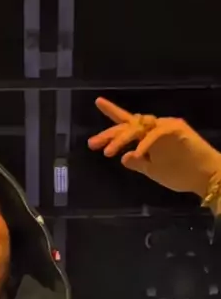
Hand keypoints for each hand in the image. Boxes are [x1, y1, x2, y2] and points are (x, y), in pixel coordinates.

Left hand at [88, 98, 220, 198]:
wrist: (206, 178)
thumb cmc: (182, 175)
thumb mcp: (153, 171)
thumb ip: (139, 164)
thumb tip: (124, 157)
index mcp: (149, 138)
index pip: (127, 126)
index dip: (111, 120)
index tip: (94, 121)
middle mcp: (156, 128)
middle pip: (128, 125)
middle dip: (110, 135)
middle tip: (93, 144)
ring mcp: (166, 127)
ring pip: (139, 127)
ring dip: (122, 139)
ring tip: (108, 152)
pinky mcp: (177, 129)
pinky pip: (155, 134)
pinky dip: (144, 144)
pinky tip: (135, 154)